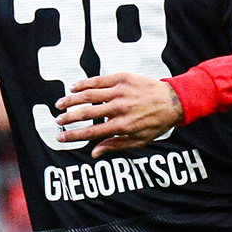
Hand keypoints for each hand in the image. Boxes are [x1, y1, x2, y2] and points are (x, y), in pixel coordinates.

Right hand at [55, 72, 184, 155]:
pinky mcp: (122, 78)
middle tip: (58, 121)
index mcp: (123, 125)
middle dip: (68, 118)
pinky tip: (73, 88)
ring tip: (60, 104)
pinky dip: (83, 84)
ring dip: (71, 100)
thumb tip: (94, 153)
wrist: (173, 101)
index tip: (60, 138)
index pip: (91, 132)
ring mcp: (120, 91)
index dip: (73, 135)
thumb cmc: (156, 123)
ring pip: (88, 95)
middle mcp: (119, 108)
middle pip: (86, 113)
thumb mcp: (139, 140)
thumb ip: (115, 146)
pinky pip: (98, 80)